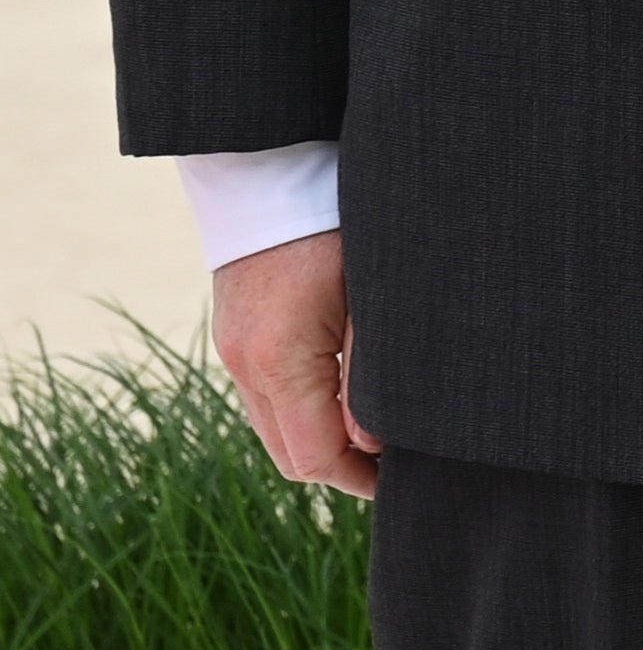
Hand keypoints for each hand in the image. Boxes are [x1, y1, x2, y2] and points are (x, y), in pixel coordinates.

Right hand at [211, 228, 379, 496]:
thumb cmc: (338, 225)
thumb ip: (373, 374)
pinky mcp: (237, 334)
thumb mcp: (372, 298)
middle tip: (397, 463)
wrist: (274, 169)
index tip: (402, 481)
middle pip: (291, 453)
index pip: (315, 457)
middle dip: (343, 465)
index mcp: (279, 360)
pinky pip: (267, 394)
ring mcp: (234, 350)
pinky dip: (303, 406)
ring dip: (322, 435)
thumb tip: (375, 442)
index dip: (361, 478)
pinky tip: (345, 393)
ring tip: (378, 430)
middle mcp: (244, 364)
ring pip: (276, 426)